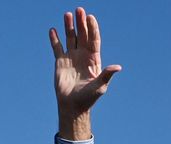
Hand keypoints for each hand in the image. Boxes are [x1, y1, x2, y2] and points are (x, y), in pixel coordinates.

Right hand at [50, 7, 120, 139]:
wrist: (73, 106)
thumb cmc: (88, 98)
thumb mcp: (100, 86)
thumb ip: (107, 75)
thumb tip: (118, 67)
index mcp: (93, 59)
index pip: (94, 40)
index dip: (92, 29)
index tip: (90, 17)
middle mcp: (83, 56)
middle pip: (82, 35)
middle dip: (81, 23)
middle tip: (79, 10)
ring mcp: (71, 58)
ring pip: (70, 38)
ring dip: (69, 26)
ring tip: (67, 14)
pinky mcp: (60, 62)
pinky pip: (57, 48)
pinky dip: (55, 39)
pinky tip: (53, 30)